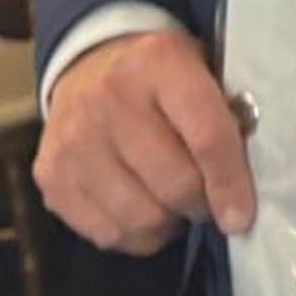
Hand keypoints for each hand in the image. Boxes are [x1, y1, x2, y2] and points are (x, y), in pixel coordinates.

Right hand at [34, 29, 252, 254]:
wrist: (88, 63)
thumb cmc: (162, 76)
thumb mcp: (201, 70)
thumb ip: (227, 117)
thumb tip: (244, 188)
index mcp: (159, 62)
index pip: (206, 136)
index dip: (230, 183)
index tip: (242, 216)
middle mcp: (108, 98)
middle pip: (174, 184)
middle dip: (201, 203)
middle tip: (207, 198)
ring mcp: (73, 140)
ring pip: (141, 218)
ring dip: (169, 222)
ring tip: (173, 202)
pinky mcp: (51, 175)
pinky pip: (107, 233)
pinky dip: (134, 233)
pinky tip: (141, 206)